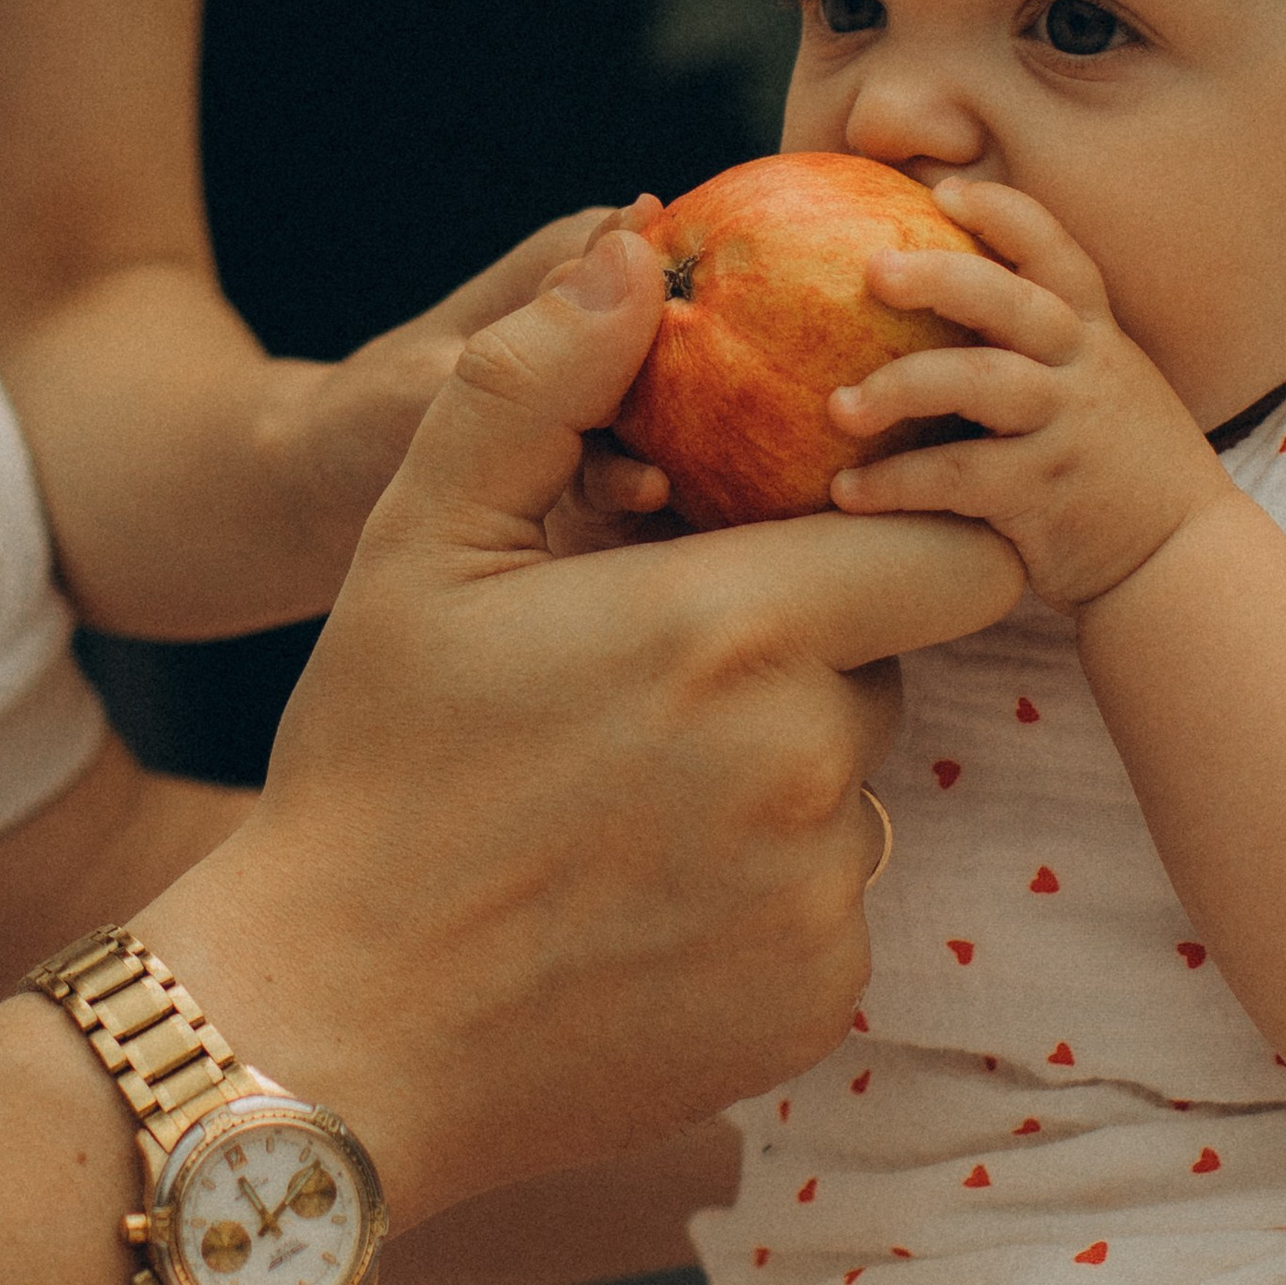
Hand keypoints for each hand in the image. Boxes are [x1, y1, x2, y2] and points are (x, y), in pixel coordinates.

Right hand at [144, 229, 1021, 1221]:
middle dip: (800, 664)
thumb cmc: (370, 777)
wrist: (333, 1033)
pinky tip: (634, 915)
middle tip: (643, 702)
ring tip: (620, 817)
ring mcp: (823, 896)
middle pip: (884, 672)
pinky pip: (828, 914)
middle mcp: (811, 763)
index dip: (906, 539)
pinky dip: (759, 907)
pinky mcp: (817, 1000)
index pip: (951, 555)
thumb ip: (538, 388)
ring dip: (774, 789)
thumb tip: (632, 252)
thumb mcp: (418, 552)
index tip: (829, 546)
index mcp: (739, 630)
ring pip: (851, 795)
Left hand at [826, 181, 1229, 612]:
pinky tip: (846, 492)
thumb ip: (1048, 347)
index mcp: (1097, 335)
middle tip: (870, 270)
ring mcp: (1067, 429)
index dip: (1002, 213)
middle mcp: (1085, 370)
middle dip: (938, 277)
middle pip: (1010, 301)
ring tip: (837, 407)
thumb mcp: (1105, 387)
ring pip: (980, 383)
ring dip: (900, 387)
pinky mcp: (1046, 494)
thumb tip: (958, 303)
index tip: (942, 192)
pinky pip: (959, 477)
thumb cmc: (1120, 468)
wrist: (1183, 558)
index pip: (1056, 251)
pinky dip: (897, 483)